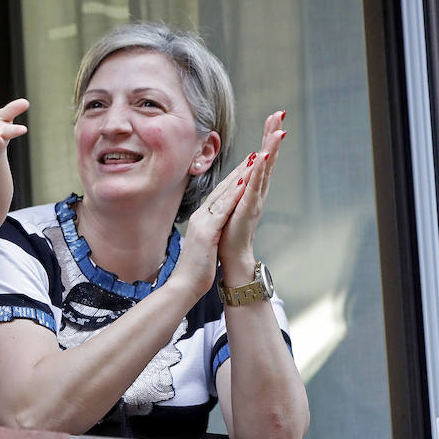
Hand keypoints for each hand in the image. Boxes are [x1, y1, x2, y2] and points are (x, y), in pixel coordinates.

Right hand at [168, 136, 260, 297]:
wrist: (184, 285)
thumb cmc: (196, 268)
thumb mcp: (204, 244)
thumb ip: (209, 231)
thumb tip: (215, 227)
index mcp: (202, 219)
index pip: (220, 195)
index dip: (234, 178)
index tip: (247, 165)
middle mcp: (201, 216)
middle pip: (222, 189)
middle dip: (239, 171)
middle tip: (254, 154)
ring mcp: (203, 222)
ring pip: (224, 195)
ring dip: (239, 177)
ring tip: (253, 161)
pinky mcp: (207, 232)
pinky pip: (223, 211)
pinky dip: (233, 196)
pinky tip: (244, 185)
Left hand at [217, 111, 286, 279]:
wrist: (230, 254)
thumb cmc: (229, 228)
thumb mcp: (233, 199)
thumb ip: (240, 183)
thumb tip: (245, 166)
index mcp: (252, 186)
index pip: (262, 156)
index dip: (267, 136)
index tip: (274, 116)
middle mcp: (258, 190)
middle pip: (267, 157)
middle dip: (273, 135)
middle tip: (280, 113)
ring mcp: (254, 198)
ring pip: (264, 169)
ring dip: (270, 149)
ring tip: (278, 130)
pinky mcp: (248, 208)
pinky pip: (254, 186)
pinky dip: (258, 171)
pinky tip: (262, 157)